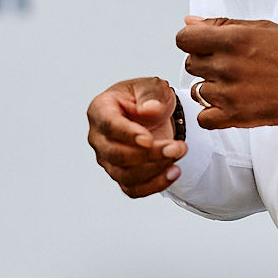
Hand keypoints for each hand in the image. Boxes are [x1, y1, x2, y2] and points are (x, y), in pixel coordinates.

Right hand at [87, 76, 185, 197]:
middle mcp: (99, 137)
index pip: (108, 125)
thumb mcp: (152, 87)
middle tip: (176, 147)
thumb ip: (151, 95)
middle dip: (149, 154)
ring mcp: (108, 159)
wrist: (153, 114)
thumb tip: (150, 109)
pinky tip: (173, 172)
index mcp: (100, 109)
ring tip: (178, 154)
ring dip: (155, 170)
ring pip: (124, 175)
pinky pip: (133, 189)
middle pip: (116, 154)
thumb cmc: (147, 98)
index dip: (128, 134)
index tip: (149, 139)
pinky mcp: (121, 175)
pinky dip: (154, 185)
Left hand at [177, 17, 277, 129]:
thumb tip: (190, 22)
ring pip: (197, 91)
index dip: (192, 42)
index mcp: (233, 39)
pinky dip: (212, 113)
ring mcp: (230, 93)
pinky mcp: (238, 117)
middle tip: (230, 66)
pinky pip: (204, 118)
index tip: (204, 46)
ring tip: (236, 85)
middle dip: (205, 63)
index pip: (184, 39)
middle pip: (190, 64)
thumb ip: (222, 25)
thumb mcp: (262, 27)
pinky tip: (229, 105)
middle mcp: (228, 65)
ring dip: (211, 88)